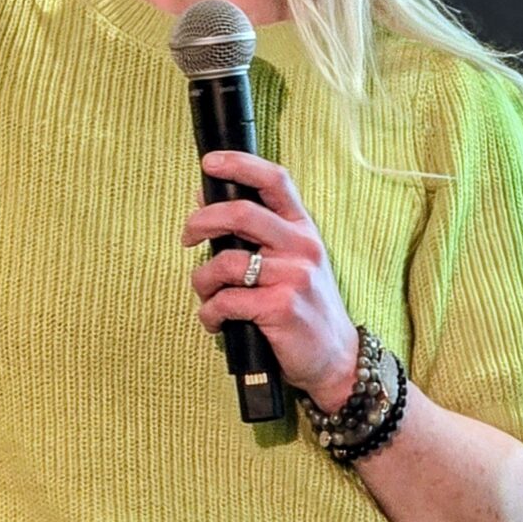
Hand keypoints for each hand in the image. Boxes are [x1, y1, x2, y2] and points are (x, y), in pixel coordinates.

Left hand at [181, 151, 360, 410]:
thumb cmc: (304, 308)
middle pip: (241, 213)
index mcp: (303, 230)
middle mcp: (302, 247)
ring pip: (224, 262)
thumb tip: (204, 200)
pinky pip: (225, 301)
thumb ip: (254, 234)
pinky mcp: (280, 308)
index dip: (240, 164)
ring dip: (201, 281)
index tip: (209, 163)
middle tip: (187, 236)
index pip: (276, 180)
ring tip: (206, 296)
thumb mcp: (290, 263)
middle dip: (200, 221)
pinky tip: (215, 322)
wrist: (335, 358)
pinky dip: (209, 314)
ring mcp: (293, 277)